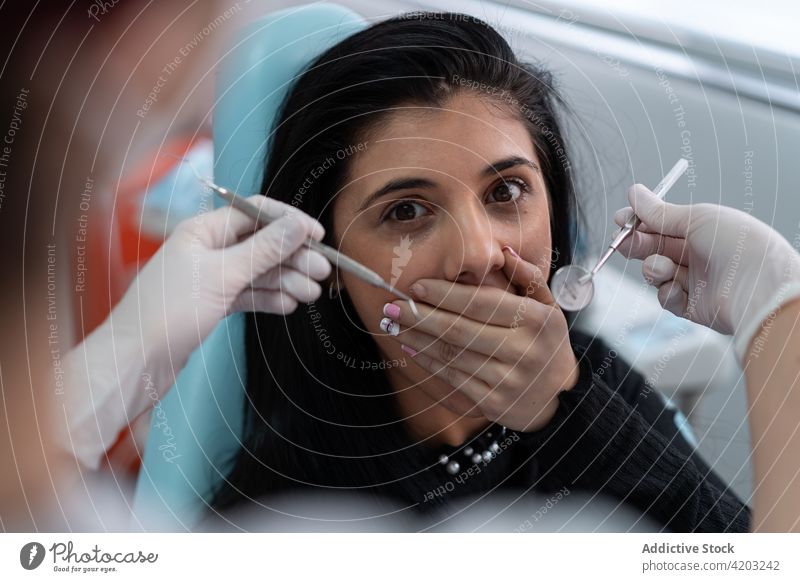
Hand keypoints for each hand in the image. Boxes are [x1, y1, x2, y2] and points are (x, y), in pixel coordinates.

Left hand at [62, 196, 329, 467]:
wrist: (135, 363)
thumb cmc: (169, 313)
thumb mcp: (223, 275)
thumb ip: (264, 250)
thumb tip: (298, 226)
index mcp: (202, 230)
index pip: (255, 213)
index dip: (288, 222)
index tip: (318, 236)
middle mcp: (206, 249)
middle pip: (260, 244)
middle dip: (292, 257)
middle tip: (323, 272)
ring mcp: (209, 278)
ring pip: (257, 272)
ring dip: (285, 280)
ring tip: (311, 293)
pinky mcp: (211, 304)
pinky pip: (247, 294)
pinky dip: (268, 299)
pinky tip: (288, 305)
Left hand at [382, 247, 578, 431]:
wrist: (559, 396)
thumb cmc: (546, 342)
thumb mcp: (548, 306)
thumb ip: (527, 276)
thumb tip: (503, 251)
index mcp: (535, 320)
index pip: (481, 303)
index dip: (445, 294)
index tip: (416, 286)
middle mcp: (523, 350)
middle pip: (460, 329)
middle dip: (420, 316)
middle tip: (391, 305)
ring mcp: (508, 379)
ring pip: (452, 354)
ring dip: (418, 338)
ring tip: (393, 324)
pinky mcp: (494, 402)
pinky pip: (453, 377)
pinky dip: (428, 361)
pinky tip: (410, 347)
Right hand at [614, 184, 799, 361]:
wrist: (761, 288)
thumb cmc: (741, 246)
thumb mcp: (697, 218)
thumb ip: (660, 212)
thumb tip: (634, 194)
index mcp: (704, 230)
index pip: (663, 224)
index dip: (640, 221)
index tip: (621, 219)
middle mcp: (700, 255)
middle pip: (655, 248)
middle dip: (637, 244)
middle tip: (624, 242)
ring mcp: (696, 281)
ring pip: (656, 273)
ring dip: (653, 268)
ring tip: (662, 267)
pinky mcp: (693, 307)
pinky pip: (666, 298)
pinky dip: (666, 293)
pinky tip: (678, 289)